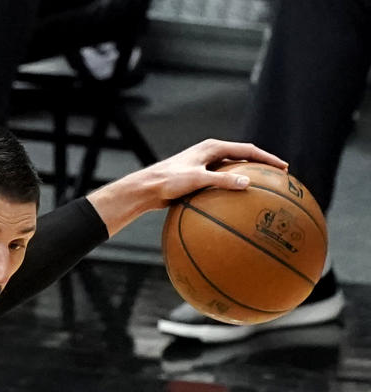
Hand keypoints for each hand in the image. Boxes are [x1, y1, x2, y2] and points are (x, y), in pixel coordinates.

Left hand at [137, 138, 288, 206]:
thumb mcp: (196, 179)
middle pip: (243, 158)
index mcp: (213, 147)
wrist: (146, 188)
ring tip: (262, 191)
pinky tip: (237, 206)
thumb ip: (222, 181)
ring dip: (248, 178)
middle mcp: (211, 153)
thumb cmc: (168, 181)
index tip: (283, 168)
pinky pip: (221, 183)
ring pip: (232, 171)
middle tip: (279, 177)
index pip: (248, 150)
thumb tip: (248, 185)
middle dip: (262, 166)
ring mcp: (205, 166)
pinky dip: (232, 190)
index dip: (267, 159)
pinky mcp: (198, 178)